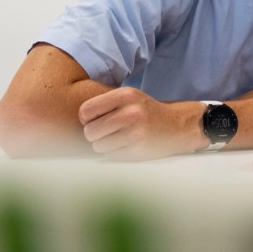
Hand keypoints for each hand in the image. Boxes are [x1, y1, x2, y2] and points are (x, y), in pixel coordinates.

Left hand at [79, 87, 203, 160]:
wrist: (178, 126)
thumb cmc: (147, 112)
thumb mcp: (130, 98)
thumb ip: (105, 105)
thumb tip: (74, 122)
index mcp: (126, 95)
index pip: (85, 111)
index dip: (87, 119)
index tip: (96, 120)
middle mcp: (131, 113)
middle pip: (89, 131)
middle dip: (95, 135)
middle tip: (108, 132)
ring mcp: (135, 133)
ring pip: (97, 146)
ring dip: (104, 145)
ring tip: (119, 139)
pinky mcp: (137, 150)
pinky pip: (110, 156)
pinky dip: (115, 153)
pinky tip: (128, 146)